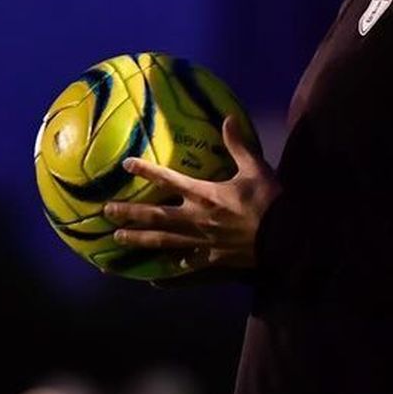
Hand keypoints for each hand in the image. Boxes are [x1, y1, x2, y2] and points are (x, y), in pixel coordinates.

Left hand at [103, 117, 280, 271]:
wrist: (285, 237)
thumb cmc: (269, 200)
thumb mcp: (255, 167)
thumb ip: (238, 144)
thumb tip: (228, 118)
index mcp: (205, 194)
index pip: (168, 180)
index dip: (146, 171)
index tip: (126, 165)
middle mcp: (196, 218)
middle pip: (155, 215)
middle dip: (129, 212)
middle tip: (107, 211)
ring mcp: (201, 242)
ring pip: (162, 241)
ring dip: (138, 240)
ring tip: (117, 239)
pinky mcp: (211, 260)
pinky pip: (186, 266)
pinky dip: (170, 270)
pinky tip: (156, 275)